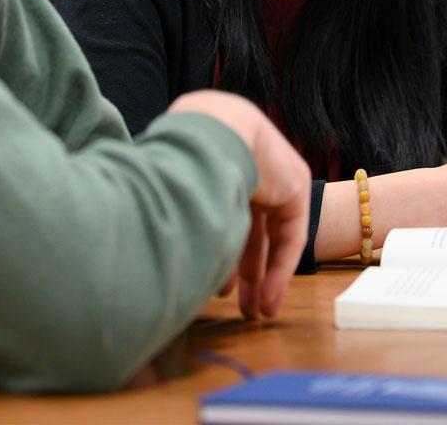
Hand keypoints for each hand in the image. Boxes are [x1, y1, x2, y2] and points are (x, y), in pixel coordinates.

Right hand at [167, 91, 309, 318]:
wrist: (214, 134)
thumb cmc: (182, 161)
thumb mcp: (173, 194)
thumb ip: (176, 218)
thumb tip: (151, 256)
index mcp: (214, 162)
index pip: (221, 211)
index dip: (217, 249)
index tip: (209, 282)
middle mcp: (245, 165)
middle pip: (248, 226)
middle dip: (244, 270)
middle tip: (238, 305)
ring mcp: (272, 174)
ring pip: (270, 235)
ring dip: (263, 277)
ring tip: (254, 313)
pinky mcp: (295, 186)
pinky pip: (289, 234)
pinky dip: (279, 269)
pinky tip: (268, 299)